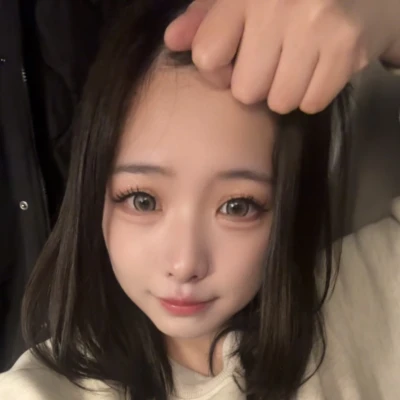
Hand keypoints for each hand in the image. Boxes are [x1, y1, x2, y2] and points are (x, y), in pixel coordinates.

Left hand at [164, 0, 399, 113]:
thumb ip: (205, 19)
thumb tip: (172, 41)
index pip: (207, 57)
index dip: (218, 71)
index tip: (232, 62)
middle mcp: (277, 5)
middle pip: (245, 91)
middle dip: (258, 84)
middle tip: (275, 61)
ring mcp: (315, 25)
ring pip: (279, 102)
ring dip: (286, 91)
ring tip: (299, 64)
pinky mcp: (346, 46)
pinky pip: (311, 103)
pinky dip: (313, 94)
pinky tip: (320, 68)